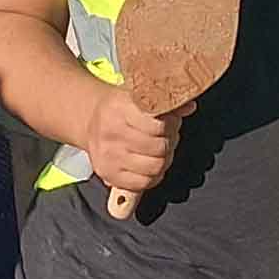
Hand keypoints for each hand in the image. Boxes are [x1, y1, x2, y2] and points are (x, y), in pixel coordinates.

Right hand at [79, 79, 183, 200]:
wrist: (89, 120)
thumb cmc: (118, 109)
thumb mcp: (138, 96)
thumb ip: (164, 103)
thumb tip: (188, 106)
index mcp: (119, 108)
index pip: (158, 125)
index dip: (171, 124)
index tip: (169, 121)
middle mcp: (111, 133)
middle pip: (159, 147)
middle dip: (169, 141)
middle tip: (165, 136)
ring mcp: (108, 156)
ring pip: (155, 166)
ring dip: (164, 159)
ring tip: (159, 150)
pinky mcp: (108, 174)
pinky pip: (144, 183)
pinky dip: (153, 175)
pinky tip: (149, 163)